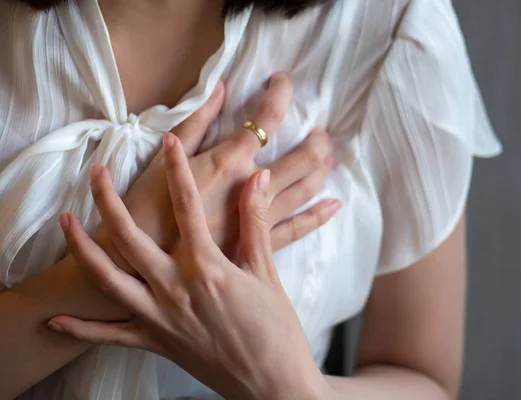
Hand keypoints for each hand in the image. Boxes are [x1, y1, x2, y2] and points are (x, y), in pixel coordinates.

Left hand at [49, 134, 327, 399]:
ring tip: (66, 222)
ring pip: (110, 280)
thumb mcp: (266, 272)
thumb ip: (257, 223)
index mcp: (207, 267)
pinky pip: (111, 337)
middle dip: (109, 202)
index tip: (169, 140)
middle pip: (131, 238)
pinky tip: (57, 321)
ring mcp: (160, 317)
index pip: (188, 206)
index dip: (178, 169)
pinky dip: (82, 330)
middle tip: (96, 173)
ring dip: (84, 250)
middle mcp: (175, 288)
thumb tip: (260, 180)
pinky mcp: (156, 343)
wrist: (272, 384)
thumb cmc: (275, 330)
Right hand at [118, 74, 337, 257]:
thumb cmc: (145, 209)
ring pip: (304, 189)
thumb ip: (196, 122)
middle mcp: (251, 187)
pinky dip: (318, 215)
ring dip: (320, 170)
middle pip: (300, 158)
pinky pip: (298, 228)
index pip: (267, 117)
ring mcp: (258, 218)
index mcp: (228, 161)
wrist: (137, 264)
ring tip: (327, 158)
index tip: (283, 80)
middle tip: (320, 133)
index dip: (280, 93)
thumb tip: (219, 88)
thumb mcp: (164, 159)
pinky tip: (333, 204)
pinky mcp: (258, 246)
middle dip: (316, 141)